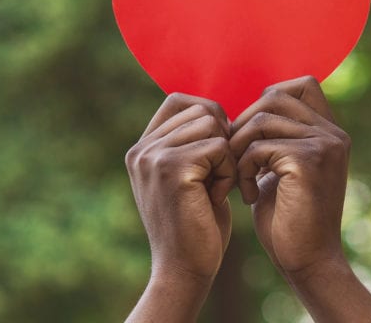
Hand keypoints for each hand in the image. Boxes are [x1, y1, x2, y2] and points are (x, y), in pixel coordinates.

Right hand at [125, 93, 235, 281]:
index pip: (179, 99)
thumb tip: (216, 111)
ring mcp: (153, 157)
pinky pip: (219, 146)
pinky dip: (228, 172)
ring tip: (217, 188)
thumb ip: (192, 144)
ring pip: (212, 124)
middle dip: (222, 139)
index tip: (220, 151)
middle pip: (201, 109)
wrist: (185, 271)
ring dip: (227, 156)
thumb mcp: (189, 177)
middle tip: (219, 176)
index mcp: (142, 148)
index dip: (210, 116)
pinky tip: (218, 198)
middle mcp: (142, 149)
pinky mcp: (172, 169)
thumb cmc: (196, 226)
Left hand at [231, 76, 370, 322]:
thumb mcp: (281, 169)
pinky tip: (247, 195)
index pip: (301, 84)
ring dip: (238, 148)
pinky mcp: (308, 162)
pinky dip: (242, 169)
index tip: (250, 135)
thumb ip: (275, 139)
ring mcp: (324, 145)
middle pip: (275, 95)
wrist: (307, 262)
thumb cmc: (288, 219)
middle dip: (244, 123)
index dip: (267, 99)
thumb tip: (247, 112)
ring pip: (261, 119)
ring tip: (238, 178)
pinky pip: (258, 147)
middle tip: (234, 157)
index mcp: (329, 132)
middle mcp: (333, 134)